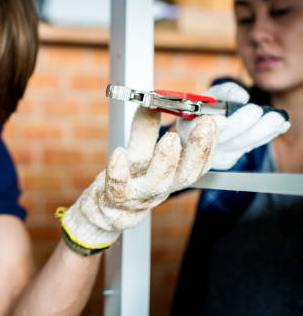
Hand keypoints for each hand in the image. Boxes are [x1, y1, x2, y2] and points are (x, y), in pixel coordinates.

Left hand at [61, 107, 216, 251]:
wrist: (105, 211)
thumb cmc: (127, 181)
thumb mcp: (140, 153)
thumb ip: (146, 130)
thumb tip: (153, 104)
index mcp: (171, 176)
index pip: (199, 164)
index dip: (209, 145)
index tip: (211, 122)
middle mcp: (160, 188)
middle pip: (186, 174)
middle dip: (198, 150)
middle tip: (204, 126)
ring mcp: (139, 195)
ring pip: (158, 183)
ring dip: (167, 160)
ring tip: (171, 139)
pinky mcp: (117, 198)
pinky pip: (119, 186)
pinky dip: (119, 171)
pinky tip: (119, 153)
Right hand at [177, 81, 289, 169]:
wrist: (205, 123)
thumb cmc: (205, 107)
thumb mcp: (210, 93)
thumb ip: (224, 91)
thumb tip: (242, 97)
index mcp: (186, 127)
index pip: (195, 131)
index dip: (208, 127)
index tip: (221, 119)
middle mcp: (196, 146)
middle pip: (221, 139)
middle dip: (241, 124)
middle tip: (256, 110)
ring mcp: (212, 156)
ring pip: (239, 146)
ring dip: (261, 131)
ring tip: (277, 118)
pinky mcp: (227, 160)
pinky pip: (248, 148)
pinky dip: (265, 137)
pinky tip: (278, 127)